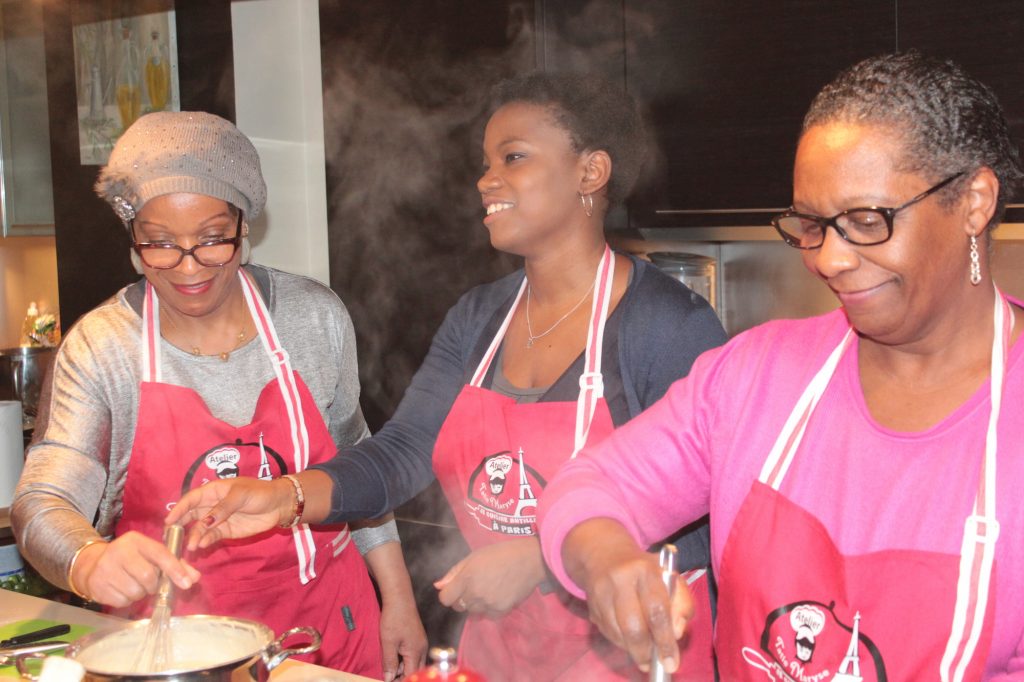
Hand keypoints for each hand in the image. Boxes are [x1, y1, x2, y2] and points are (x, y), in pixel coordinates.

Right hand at [71, 531, 200, 607]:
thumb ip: (174, 564)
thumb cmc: (130, 559)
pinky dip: (128, 600)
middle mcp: (119, 551)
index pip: (160, 554)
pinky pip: (123, 601)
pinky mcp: (98, 586)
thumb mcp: (149, 554)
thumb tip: (194, 578)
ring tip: (135, 586)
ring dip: (141, 594)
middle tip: (150, 584)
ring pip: (135, 591)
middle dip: (154, 585)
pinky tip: (122, 591)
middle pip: (148, 576)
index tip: (187, 583)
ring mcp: (106, 569)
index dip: (175, 569)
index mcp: (136, 540)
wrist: (92, 565)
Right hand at [164, 476, 293, 550]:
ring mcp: (218, 519)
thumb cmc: (259, 493)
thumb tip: (205, 521)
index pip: (191, 499)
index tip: (168, 521)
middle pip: (190, 515)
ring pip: (200, 528)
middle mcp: (211, 505)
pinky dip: (205, 541)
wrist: (278, 505)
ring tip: (191, 546)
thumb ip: (223, 508)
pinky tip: (201, 546)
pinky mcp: (225, 531)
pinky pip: (211, 536)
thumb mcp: (241, 495)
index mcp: (213, 490)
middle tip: (172, 538)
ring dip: (194, 536)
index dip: (179, 509)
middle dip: (180, 525)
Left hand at [378, 589, 427, 680]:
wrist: (399, 598)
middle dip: (403, 676)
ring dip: (403, 668)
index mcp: (416, 652)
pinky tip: (394, 658)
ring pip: (414, 663)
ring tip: (389, 668)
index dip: (400, 680)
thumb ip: (390, 662)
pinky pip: (413, 655)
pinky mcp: (417, 638)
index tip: (389, 681)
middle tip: (389, 677)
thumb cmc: (394, 618)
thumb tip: (389, 678)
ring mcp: (421, 643)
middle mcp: (422, 649)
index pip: (411, 675)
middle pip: (415, 671)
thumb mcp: (388, 642)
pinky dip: (405, 660)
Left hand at [434, 537, 545, 617]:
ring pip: (473, 612)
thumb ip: (454, 572)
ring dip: (476, 604)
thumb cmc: (500, 553)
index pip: (445, 598)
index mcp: (466, 577)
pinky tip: (497, 596)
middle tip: (475, 586)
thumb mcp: (474, 556)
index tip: (456, 588)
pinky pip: (488, 615)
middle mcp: (475, 593)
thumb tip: (438, 586)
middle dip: (462, 598)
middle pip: (458, 606)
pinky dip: (490, 609)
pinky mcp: (501, 611)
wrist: (530, 560)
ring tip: (489, 589)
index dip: (449, 593)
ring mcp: (488, 603)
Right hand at [564, 519, 692, 673]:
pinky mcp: (590, 605)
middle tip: (654, 665)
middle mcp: (620, 580)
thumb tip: (676, 633)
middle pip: (633, 626)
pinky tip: (629, 639)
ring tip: (643, 654)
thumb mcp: (670, 577)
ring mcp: (600, 593)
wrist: (604, 554)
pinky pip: (607, 633)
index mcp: (645, 570)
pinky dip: (621, 642)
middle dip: (645, 652)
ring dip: (632, 650)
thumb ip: (681, 604)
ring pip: (618, 634)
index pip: (656, 609)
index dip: (665, 639)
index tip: (671, 661)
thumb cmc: (645, 570)